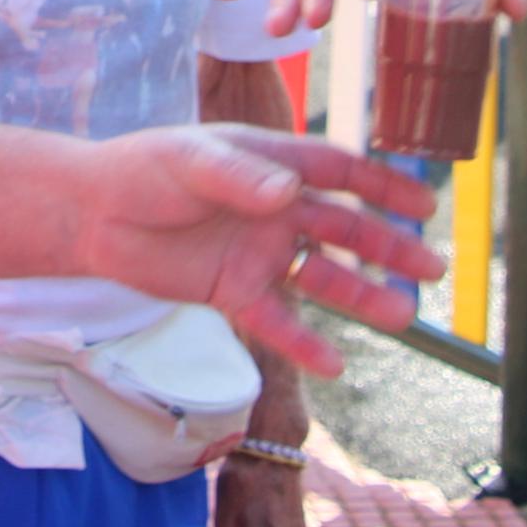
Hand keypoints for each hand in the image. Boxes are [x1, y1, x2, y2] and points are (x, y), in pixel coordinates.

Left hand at [65, 125, 440, 374]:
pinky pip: (276, 320)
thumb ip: (239, 179)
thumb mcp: (189, 161)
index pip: (340, 173)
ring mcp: (257, 252)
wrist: (93, 213)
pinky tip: (334, 365)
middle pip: (344, 229)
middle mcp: (274, 209)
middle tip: (433, 268)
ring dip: (361, 296)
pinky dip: (304, 342)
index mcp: (272, 164)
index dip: (383, 187)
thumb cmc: (143, 169)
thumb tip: (290, 194)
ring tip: (403, 316)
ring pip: (322, 278)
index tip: (425, 205)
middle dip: (389, 247)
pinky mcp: (232, 291)